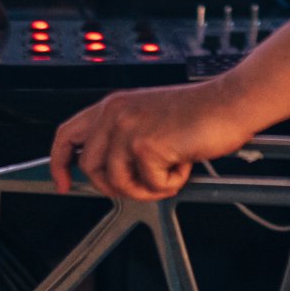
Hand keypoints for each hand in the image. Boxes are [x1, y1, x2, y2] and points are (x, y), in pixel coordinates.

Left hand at [49, 81, 256, 200]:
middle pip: (90, 167)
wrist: (230, 103)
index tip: (62, 183)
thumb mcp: (149, 118)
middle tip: (142, 184)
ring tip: (170, 170)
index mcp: (113, 105)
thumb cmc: (199, 112)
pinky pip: (149, 186)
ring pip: (117, 182)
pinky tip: (183, 162)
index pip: (66, 134)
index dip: (59, 163)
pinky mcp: (146, 145)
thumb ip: (123, 137)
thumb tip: (107, 172)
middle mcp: (115, 114)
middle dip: (114, 186)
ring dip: (146, 187)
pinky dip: (170, 183)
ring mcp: (128, 129)